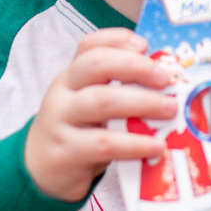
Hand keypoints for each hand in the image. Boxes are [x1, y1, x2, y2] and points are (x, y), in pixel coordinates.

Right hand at [24, 29, 177, 201]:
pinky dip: (135, 143)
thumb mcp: (90, 107)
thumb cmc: (77, 133)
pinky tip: (156, 146)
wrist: (39, 170)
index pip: (90, 45)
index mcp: (72, 76)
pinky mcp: (66, 150)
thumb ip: (118, 93)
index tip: (145, 45)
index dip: (118, 40)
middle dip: (135, 66)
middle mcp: (63, 91)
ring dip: (142, 102)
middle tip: (166, 78)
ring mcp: (61, 120)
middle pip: (96, 64)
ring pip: (102, 101)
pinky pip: (104, 143)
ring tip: (170, 110)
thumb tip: (169, 87)